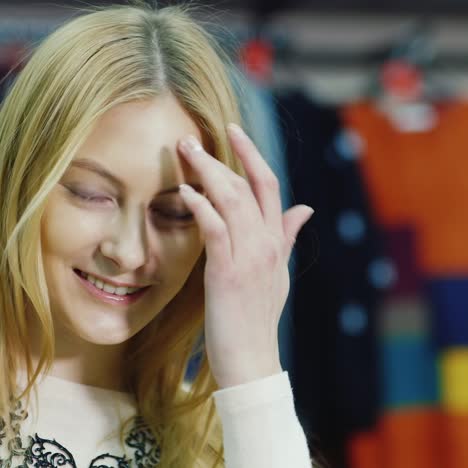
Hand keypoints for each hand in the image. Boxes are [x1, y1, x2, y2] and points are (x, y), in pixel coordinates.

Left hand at [178, 124, 313, 388]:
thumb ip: (287, 236)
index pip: (268, 185)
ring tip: (185, 152)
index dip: (251, 154)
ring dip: (208, 172)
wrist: (252, 357)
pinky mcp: (228, 272)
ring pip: (231, 199)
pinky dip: (201, 206)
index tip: (232, 131)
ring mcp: (249, 256)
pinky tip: (185, 191)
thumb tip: (304, 208)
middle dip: (222, 155)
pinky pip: (215, 229)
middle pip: (247, 185)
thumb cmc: (259, 315)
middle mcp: (266, 242)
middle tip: (192, 138)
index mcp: (276, 240)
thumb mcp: (279, 272)